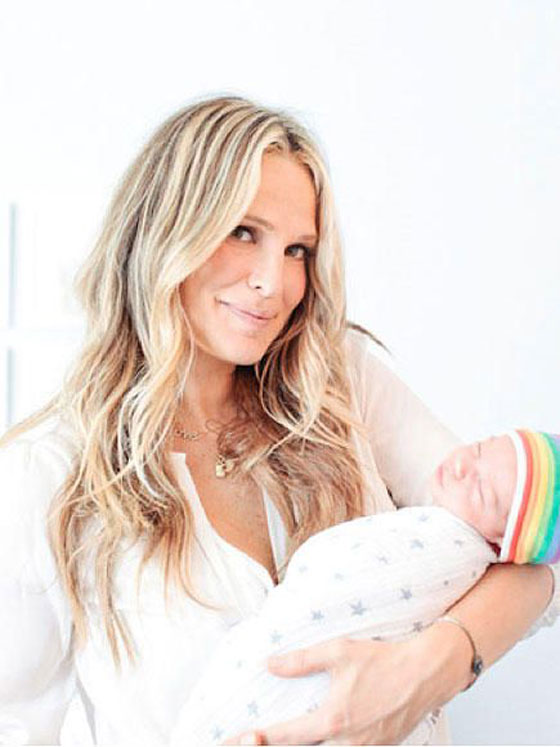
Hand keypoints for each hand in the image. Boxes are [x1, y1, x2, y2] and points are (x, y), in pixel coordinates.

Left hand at [228, 632, 453, 745]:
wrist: (426, 672)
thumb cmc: (383, 658)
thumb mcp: (338, 651)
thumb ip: (301, 661)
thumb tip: (269, 664)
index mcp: (333, 720)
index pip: (288, 737)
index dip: (260, 740)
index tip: (238, 739)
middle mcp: (348, 742)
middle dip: (282, 745)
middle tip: (258, 739)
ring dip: (309, 744)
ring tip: (289, 735)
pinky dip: (334, 744)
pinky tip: (329, 732)